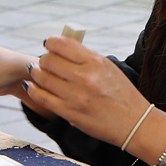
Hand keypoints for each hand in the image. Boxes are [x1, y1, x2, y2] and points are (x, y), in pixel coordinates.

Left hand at [25, 35, 147, 148]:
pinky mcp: (69, 113)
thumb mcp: (108, 68)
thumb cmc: (121, 93)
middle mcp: (85, 77)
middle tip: (45, 63)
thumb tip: (59, 47)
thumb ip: (84, 57)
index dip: (50, 43)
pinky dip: (33, 89)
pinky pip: (42, 97)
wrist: (133, 123)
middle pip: (48, 60)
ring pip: (42, 78)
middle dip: (44, 60)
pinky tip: (31, 86)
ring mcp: (76, 96)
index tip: (48, 45)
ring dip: (36, 74)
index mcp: (96, 62)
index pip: (62, 44)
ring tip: (37, 73)